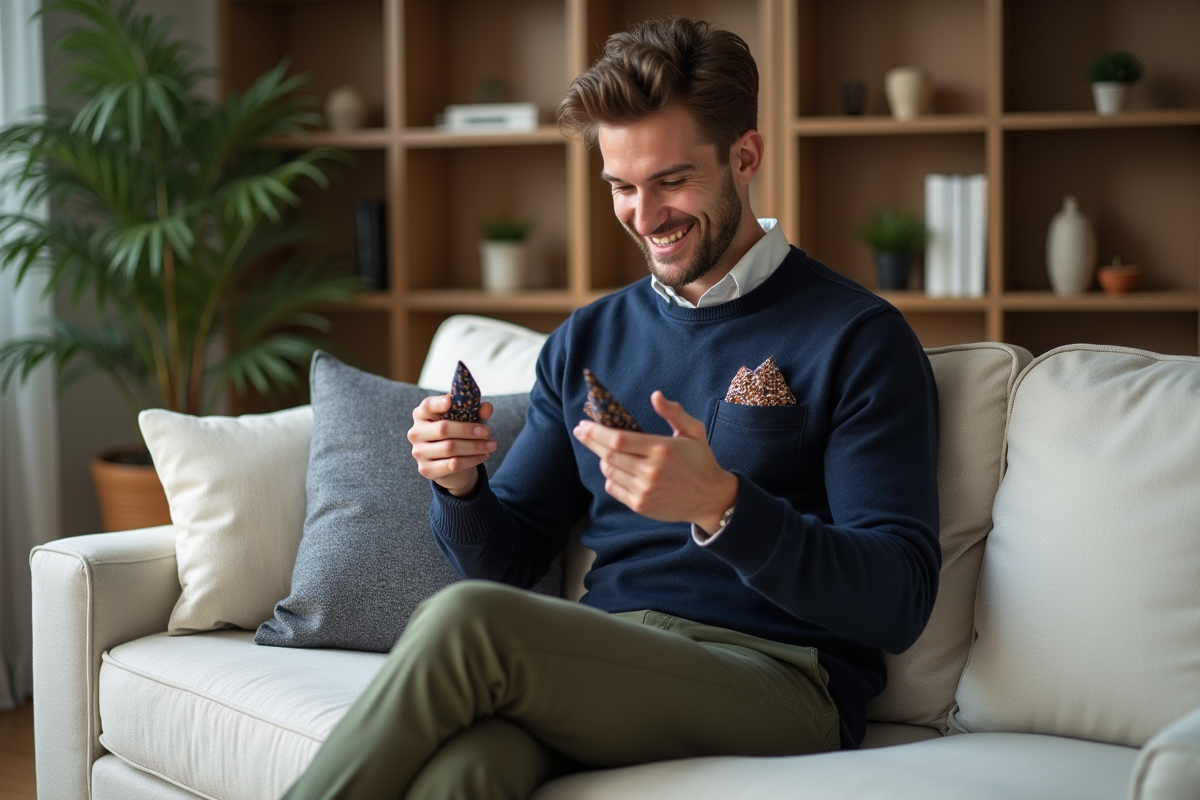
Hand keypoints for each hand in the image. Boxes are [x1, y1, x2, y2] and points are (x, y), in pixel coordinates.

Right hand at [408, 394, 496, 496]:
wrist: (450, 463)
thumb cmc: (457, 434)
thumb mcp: (468, 419)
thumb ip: (477, 411)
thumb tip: (487, 408)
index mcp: (422, 414)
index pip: (427, 406)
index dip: (438, 403)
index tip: (450, 401)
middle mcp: (416, 432)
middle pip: (443, 429)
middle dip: (468, 430)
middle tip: (487, 432)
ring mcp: (419, 452)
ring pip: (450, 448)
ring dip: (474, 447)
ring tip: (491, 445)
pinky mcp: (426, 469)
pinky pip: (453, 465)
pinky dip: (471, 460)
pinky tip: (483, 456)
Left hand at [573, 391, 737, 531]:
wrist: (710, 498)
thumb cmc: (700, 461)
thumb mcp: (693, 431)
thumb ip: (674, 412)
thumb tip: (655, 395)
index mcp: (662, 449)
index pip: (619, 439)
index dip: (597, 431)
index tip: (585, 424)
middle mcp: (651, 471)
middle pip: (609, 455)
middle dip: (591, 442)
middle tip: (580, 431)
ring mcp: (645, 490)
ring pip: (609, 472)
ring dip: (603, 459)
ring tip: (605, 451)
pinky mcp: (641, 505)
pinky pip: (614, 489)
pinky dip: (611, 478)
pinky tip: (616, 470)